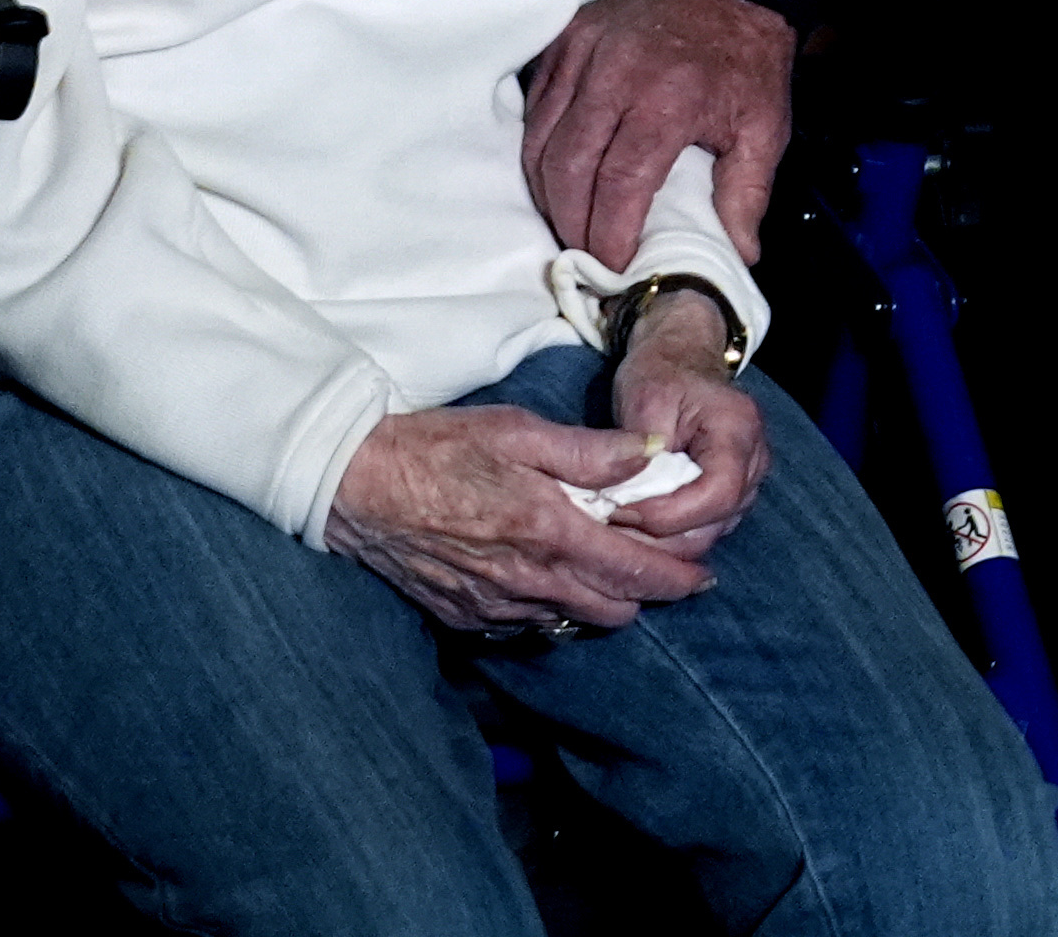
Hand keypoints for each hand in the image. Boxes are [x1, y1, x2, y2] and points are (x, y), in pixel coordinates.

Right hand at [327, 406, 715, 636]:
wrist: (353, 486)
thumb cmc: (438, 447)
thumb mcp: (520, 431)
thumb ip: (591, 452)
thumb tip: (653, 454)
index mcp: (547, 532)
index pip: (634, 572)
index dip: (678, 579)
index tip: (704, 576)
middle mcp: (523, 580)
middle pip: (612, 608)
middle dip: (646, 593)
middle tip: (665, 568)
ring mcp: (490, 605)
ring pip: (571, 621)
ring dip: (602, 602)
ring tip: (615, 571)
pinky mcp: (463, 616)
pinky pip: (527, 626)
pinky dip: (554, 610)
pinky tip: (557, 579)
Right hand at [520, 0, 792, 265]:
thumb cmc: (747, 62)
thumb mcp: (767, 126)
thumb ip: (748, 193)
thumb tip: (739, 255)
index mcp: (671, 96)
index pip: (621, 181)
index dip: (608, 232)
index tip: (612, 264)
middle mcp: (618, 73)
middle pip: (568, 167)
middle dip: (570, 221)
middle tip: (584, 253)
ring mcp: (583, 51)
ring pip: (540, 141)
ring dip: (547, 193)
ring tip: (569, 223)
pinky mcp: (562, 40)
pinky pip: (534, 110)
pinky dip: (538, 151)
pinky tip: (557, 178)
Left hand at [601, 287, 769, 555]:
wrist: (681, 361)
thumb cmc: (661, 376)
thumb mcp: (645, 402)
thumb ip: (640, 453)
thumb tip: (624, 502)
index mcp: (738, 430)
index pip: (718, 492)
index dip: (669, 514)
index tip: (619, 510)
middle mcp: (755, 460)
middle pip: (716, 522)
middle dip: (660, 534)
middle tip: (609, 522)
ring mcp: (747, 482)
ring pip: (709, 535)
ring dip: (662, 542)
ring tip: (618, 525)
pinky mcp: (729, 497)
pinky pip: (703, 531)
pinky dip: (668, 538)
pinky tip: (635, 525)